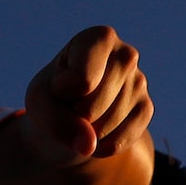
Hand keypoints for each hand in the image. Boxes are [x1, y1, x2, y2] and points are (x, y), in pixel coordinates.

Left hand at [23, 26, 152, 166]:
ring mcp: (140, 82)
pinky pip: (120, 139)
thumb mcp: (39, 104)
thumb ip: (57, 122)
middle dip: (74, 116)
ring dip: (86, 133)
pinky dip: (101, 146)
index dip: (61, 91)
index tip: (60, 83)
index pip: (81, 80)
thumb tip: (90, 145)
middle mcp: (126, 55)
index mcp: (99, 38)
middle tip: (71, 103)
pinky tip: (95, 135)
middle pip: (92, 106)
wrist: (67, 118)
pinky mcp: (146, 109)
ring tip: (83, 116)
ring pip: (106, 125)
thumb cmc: (51, 99)